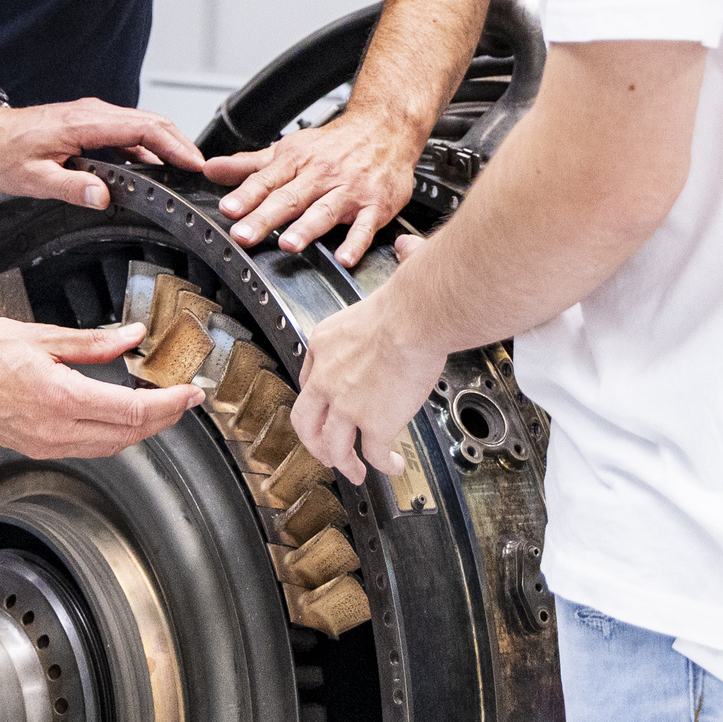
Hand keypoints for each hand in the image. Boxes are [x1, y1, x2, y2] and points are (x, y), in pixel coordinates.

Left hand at [0, 98, 204, 209]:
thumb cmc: (1, 152)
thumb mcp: (33, 178)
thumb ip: (71, 187)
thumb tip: (102, 197)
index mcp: (84, 124)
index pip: (143, 128)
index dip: (174, 144)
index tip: (195, 162)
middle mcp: (92, 114)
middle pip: (151, 122)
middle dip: (181, 143)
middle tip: (203, 169)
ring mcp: (92, 117)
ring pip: (141, 126)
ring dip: (167, 144)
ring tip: (187, 170)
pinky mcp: (88, 124)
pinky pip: (126, 132)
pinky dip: (148, 146)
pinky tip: (154, 167)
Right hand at [0, 317, 204, 457]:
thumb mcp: (37, 335)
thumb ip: (91, 342)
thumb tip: (132, 337)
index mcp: (59, 398)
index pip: (134, 411)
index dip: (171, 404)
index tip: (192, 392)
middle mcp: (53, 430)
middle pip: (129, 435)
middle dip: (166, 418)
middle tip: (187, 398)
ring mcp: (43, 443)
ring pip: (110, 446)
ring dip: (141, 428)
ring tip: (161, 403)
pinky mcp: (33, 446)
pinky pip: (87, 446)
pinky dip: (113, 432)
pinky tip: (119, 411)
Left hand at [204, 110, 421, 265]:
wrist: (385, 128)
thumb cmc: (333, 144)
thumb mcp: (287, 150)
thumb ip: (248, 165)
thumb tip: (209, 169)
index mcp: (296, 162)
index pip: (266, 180)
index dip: (246, 195)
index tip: (229, 209)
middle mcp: (320, 175)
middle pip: (289, 198)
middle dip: (265, 217)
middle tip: (244, 236)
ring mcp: (349, 190)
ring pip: (324, 211)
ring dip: (306, 228)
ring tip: (288, 244)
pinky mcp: (375, 206)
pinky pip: (365, 226)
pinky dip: (356, 242)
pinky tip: (344, 258)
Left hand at [292, 235, 444, 484]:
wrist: (416, 317)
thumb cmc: (407, 301)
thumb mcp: (380, 289)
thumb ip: (392, 275)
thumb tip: (409, 248)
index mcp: (323, 344)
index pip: (308, 379)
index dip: (317, 400)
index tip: (326, 410)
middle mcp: (326, 377)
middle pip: (305, 420)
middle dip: (315, 443)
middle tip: (327, 454)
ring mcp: (345, 404)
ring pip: (331, 445)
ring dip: (343, 463)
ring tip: (356, 473)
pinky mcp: (372, 423)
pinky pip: (371, 453)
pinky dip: (381, 464)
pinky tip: (391, 466)